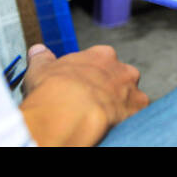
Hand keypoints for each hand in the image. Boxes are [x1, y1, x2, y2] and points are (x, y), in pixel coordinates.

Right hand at [18, 43, 148, 146]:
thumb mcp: (41, 69)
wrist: (67, 113)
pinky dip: (128, 121)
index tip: (82, 86)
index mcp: (101, 55)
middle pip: (121, 77)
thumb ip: (42, 57)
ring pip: (131, 97)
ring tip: (103, 118)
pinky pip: (137, 115)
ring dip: (121, 105)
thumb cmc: (53, 89)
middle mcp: (122, 69)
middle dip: (111, 88)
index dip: (92, 75)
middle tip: (94, 103)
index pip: (102, 61)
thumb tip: (38, 49)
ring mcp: (133, 90)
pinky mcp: (138, 111)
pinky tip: (113, 126)